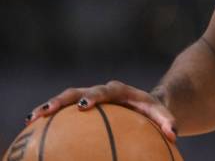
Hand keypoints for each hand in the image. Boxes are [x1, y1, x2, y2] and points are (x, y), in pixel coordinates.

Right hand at [26, 80, 177, 141]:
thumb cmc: (152, 111)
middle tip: (48, 111)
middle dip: (62, 100)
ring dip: (48, 107)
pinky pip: (63, 112)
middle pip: (78, 91)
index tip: (83, 104)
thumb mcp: (162, 114)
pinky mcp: (81, 107)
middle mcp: (101, 91)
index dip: (94, 95)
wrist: (145, 104)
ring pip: (65, 99)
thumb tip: (174, 134)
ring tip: (31, 119)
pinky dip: (49, 119)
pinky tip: (32, 130)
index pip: (106, 90)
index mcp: (119, 91)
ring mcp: (89, 97)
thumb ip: (168, 121)